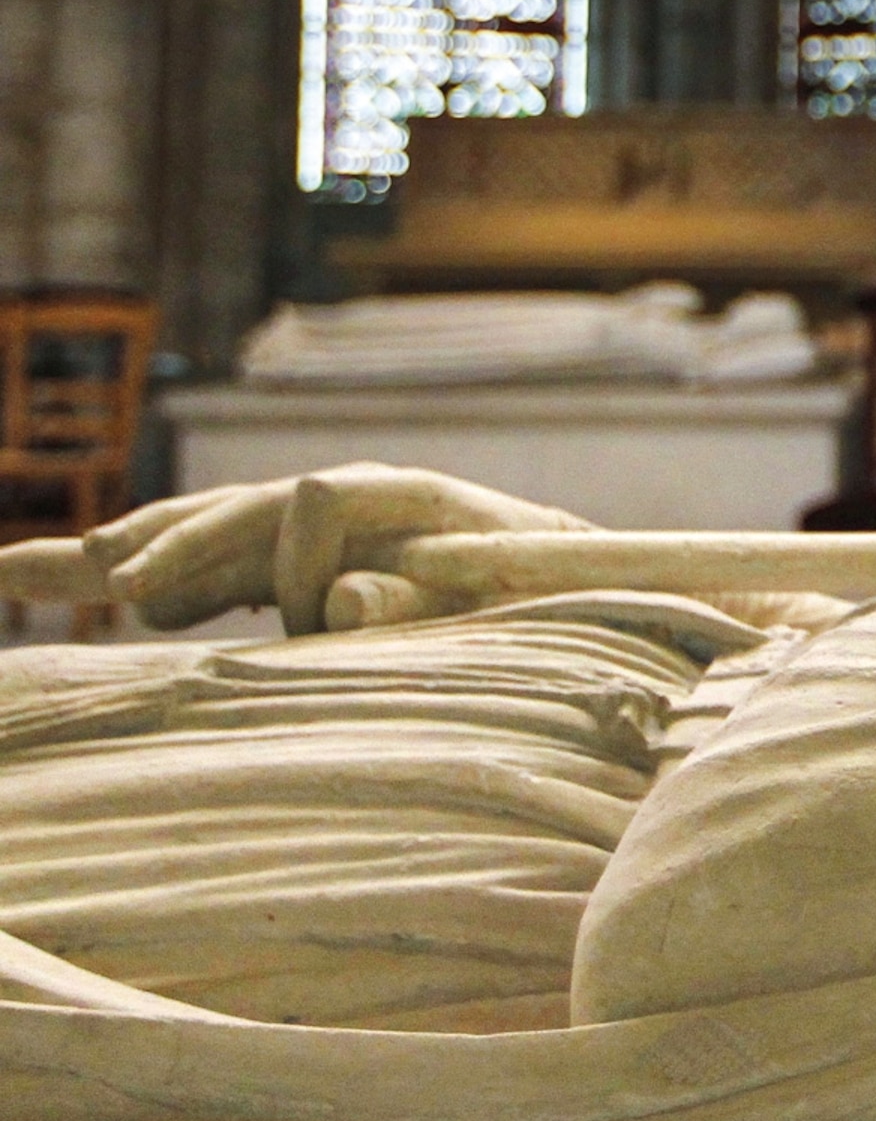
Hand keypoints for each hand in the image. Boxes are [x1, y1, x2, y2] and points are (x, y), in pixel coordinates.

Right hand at [76, 463, 589, 633]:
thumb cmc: (542, 595)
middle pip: (239, 506)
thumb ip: (424, 604)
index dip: (306, 564)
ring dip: (142, 547)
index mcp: (406, 497)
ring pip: (216, 526)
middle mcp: (357, 498)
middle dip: (169, 541)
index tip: (314, 623)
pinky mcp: (315, 559)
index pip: (316, 501)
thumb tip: (342, 603)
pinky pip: (227, 560)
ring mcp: (328, 526)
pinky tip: (110, 585)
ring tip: (57, 569)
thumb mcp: (499, 601)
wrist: (572, 577)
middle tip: (96, 579)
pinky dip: (168, 569)